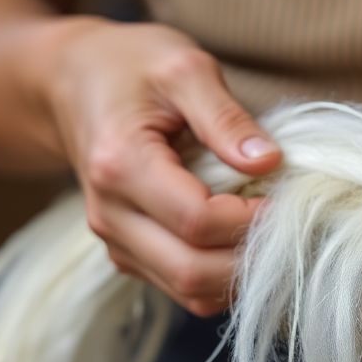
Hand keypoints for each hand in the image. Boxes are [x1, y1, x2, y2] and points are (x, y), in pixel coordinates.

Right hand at [40, 19, 279, 315]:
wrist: (74, 84)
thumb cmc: (132, 69)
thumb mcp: (184, 70)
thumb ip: (227, 116)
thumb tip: (269, 161)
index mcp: (120, 166)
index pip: (197, 221)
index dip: (251, 219)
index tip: (285, 196)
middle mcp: (110, 216)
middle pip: (192, 271)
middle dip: (251, 257)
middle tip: (287, 222)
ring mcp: (117, 243)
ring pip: (190, 293)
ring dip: (240, 274)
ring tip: (268, 231)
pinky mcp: (130, 257)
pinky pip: (185, 290)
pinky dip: (223, 277)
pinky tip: (243, 239)